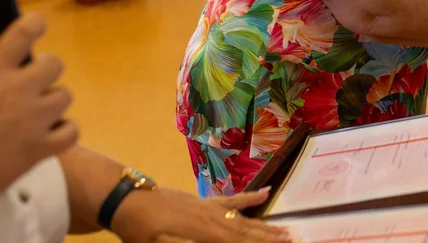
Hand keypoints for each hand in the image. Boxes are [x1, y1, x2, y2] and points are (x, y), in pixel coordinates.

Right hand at [0, 14, 79, 190]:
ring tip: (30, 110)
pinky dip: (62, 131)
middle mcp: (17, 91)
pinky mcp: (39, 149)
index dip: (33, 25)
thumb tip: (2, 59)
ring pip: (64, 96)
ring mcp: (32, 120)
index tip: (34, 26)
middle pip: (55, 64)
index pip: (25, 32)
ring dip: (50, 101)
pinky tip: (45, 131)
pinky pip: (71, 130)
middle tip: (29, 80)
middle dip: (44, 69)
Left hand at [112, 186, 289, 242]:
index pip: (240, 242)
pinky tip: (266, 193)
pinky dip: (250, 197)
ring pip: (244, 219)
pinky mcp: (204, 202)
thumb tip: (222, 241)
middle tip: (295, 240)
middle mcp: (214, 220)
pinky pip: (232, 200)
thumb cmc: (140, 230)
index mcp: (204, 233)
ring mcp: (210, 208)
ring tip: (287, 229)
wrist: (128, 201)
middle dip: (271, 238)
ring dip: (266, 225)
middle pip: (248, 231)